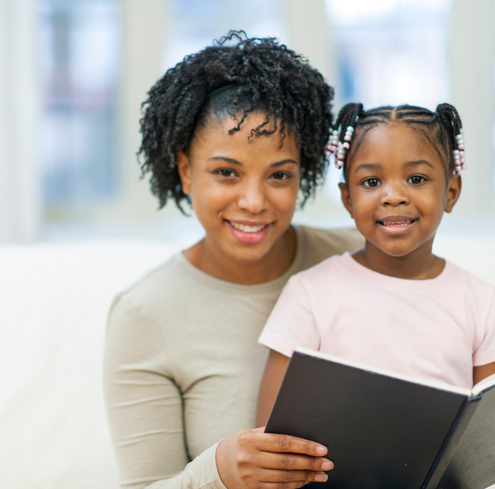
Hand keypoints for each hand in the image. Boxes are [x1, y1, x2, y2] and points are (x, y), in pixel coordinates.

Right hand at [216, 427, 333, 488]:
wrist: (219, 464)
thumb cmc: (242, 444)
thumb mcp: (252, 434)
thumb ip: (272, 434)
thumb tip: (302, 436)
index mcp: (250, 440)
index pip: (283, 443)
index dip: (305, 446)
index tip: (322, 449)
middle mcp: (249, 458)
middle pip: (287, 462)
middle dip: (310, 463)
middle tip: (327, 463)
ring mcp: (251, 476)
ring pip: (285, 478)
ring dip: (307, 476)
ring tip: (321, 473)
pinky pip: (279, 488)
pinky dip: (295, 485)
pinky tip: (306, 480)